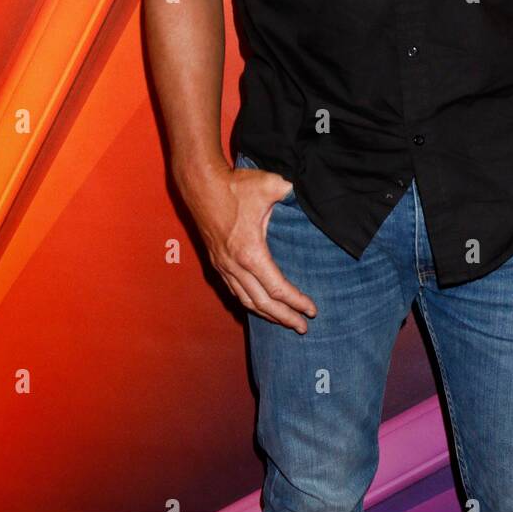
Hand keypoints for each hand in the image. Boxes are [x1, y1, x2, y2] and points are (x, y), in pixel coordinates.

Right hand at [185, 161, 317, 333]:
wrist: (200, 183)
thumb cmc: (234, 185)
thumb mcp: (270, 184)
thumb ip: (293, 192)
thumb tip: (309, 194)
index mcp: (250, 253)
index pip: (277, 288)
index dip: (296, 302)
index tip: (312, 310)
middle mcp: (235, 266)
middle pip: (262, 303)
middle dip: (284, 318)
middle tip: (303, 328)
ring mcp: (223, 266)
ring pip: (246, 301)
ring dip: (267, 315)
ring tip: (284, 321)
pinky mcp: (216, 262)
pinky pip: (234, 291)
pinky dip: (249, 303)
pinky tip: (258, 306)